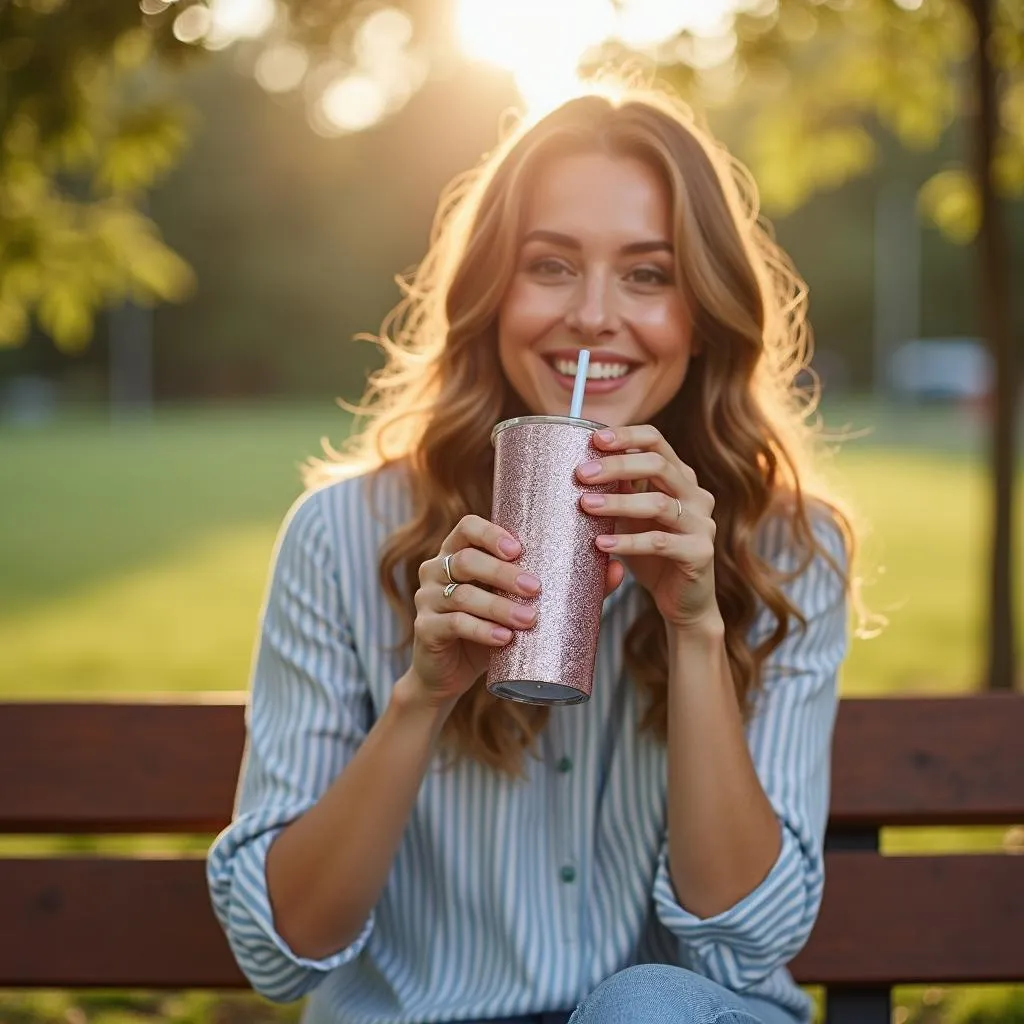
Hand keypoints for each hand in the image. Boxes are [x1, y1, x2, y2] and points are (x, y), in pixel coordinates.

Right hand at [407, 515, 622, 709]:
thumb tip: (618, 569)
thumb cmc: (492, 627)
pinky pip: (452, 624)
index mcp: (458, 552)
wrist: (451, 674)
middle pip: (466, 559)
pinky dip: (481, 631)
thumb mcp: (521, 604)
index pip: (467, 526)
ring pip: (461, 594)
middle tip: (537, 588)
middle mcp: (437, 569)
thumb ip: (565, 586)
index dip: (492, 533)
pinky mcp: (426, 629)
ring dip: (498, 605)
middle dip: (503, 572)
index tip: (522, 548)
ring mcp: (426, 599)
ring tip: (529, 619)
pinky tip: (503, 639)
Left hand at [576, 425, 718, 631]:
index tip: (594, 439)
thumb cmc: (652, 553)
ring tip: (585, 506)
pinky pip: (660, 543)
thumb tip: (581, 464)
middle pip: (658, 465)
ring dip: (618, 503)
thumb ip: (620, 490)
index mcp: (681, 478)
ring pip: (658, 503)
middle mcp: (696, 495)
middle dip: (617, 466)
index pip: (657, 441)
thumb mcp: (633, 516)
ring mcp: (702, 523)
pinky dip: (627, 542)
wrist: (683, 601)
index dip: (627, 436)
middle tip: (581, 474)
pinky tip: (601, 544)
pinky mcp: (700, 553)